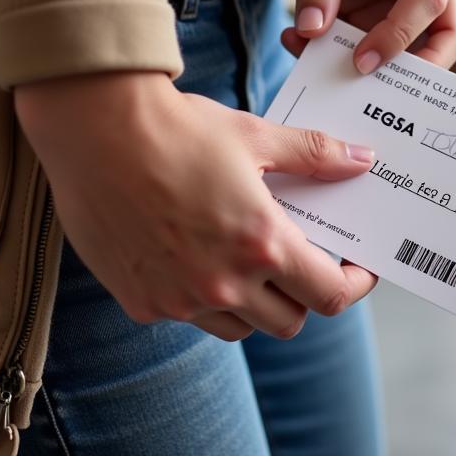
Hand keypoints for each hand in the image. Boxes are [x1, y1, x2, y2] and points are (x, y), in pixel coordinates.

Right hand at [14, 71, 377, 340]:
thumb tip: (361, 159)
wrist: (94, 128)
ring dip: (255, 303)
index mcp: (261, 244)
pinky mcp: (141, 302)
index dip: (353, 284)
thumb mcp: (255, 136)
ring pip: (240, 327)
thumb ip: (315, 155)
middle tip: (299, 258)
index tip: (356, 268)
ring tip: (247, 258)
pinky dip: (203, 297)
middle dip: (304, 294)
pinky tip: (196, 255)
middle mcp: (223, 284)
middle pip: (289, 321)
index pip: (329, 295)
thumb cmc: (177, 128)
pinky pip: (189, 316)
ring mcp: (179, 300)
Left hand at [282, 0, 455, 70]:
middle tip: (373, 90)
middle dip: (416, 70)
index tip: (362, 60)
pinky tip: (306, 50)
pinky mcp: (395, 22)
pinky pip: (383, 53)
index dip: (400, 35)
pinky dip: (348, 59)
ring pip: (421, 54)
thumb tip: (310, 31)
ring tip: (322, 65)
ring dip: (378, 71)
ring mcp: (419, 3)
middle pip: (450, 36)